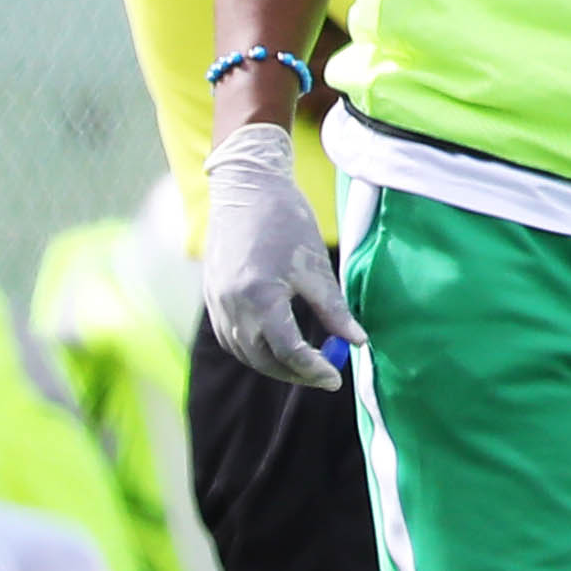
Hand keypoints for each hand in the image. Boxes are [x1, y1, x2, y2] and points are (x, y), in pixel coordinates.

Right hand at [198, 124, 357, 390]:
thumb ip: (335, 310)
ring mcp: (216, 303)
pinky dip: (254, 350)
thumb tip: (358, 343)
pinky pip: (231, 337)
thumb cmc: (287, 224)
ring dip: (273, 365)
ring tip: (306, 366)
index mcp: (260, 296)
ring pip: (244, 352)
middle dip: (295, 374)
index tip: (337, 380)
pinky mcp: (212, 298)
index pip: (288, 351)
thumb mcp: (316, 267)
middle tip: (326, 377)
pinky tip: (278, 348)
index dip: (314, 369)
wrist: (246, 190)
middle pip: (263, 359)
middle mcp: (232, 305)